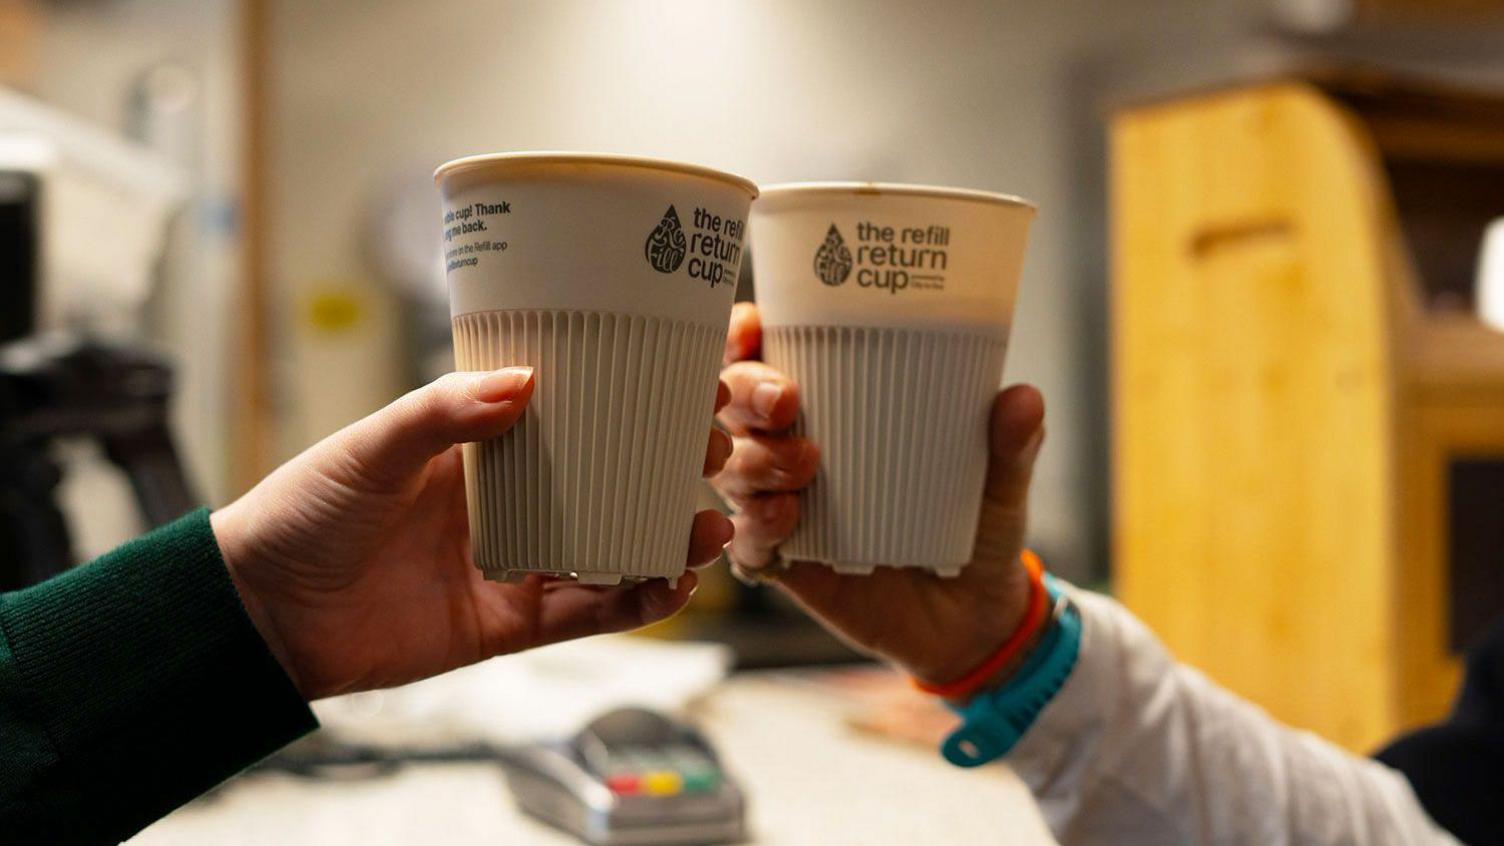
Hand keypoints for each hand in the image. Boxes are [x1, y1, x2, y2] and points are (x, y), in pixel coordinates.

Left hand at [212, 367, 734, 699]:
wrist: (263, 614)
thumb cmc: (303, 514)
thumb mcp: (369, 448)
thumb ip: (442, 415)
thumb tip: (523, 383)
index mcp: (480, 449)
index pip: (570, 417)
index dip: (627, 403)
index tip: (685, 385)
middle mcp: (509, 503)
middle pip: (608, 482)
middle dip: (665, 471)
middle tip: (711, 457)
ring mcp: (516, 564)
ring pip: (610, 548)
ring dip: (664, 540)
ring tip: (708, 529)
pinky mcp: (509, 624)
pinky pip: (585, 614)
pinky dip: (631, 602)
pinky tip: (667, 584)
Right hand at [711, 303, 1043, 689]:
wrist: (973, 621)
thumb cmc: (975, 531)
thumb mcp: (999, 485)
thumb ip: (1009, 445)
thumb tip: (1024, 398)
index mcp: (834, 408)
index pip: (768, 357)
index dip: (743, 336)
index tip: (755, 326)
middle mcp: (793, 449)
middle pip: (732, 405)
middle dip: (745, 392)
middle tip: (787, 401)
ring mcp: (783, 505)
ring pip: (730, 467)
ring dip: (753, 459)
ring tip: (802, 467)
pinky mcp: (785, 563)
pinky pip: (746, 542)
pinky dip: (755, 527)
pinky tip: (785, 520)